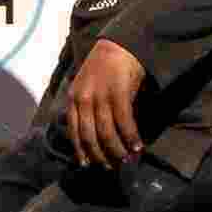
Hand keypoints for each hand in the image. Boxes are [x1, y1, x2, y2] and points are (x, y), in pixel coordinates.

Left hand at [60, 36, 143, 168]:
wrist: (120, 44)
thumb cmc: (106, 68)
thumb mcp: (88, 87)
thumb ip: (89, 108)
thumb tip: (98, 136)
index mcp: (73, 98)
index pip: (75, 132)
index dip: (82, 151)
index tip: (89, 165)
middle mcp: (83, 99)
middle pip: (90, 136)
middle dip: (101, 155)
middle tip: (111, 167)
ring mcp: (100, 96)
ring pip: (107, 133)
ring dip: (117, 149)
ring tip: (126, 159)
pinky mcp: (119, 93)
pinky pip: (124, 122)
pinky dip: (131, 137)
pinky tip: (138, 146)